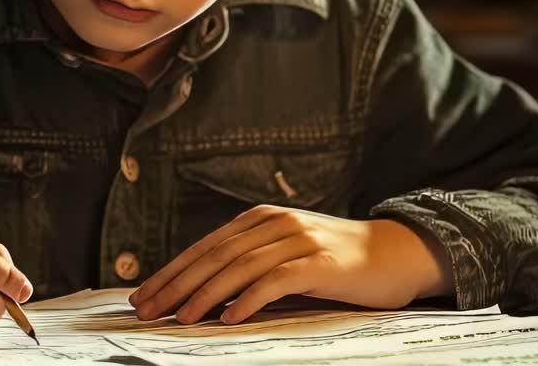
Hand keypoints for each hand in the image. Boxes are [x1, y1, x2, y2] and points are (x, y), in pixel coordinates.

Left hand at [128, 206, 451, 324]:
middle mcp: (275, 224)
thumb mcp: (286, 254)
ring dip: (205, 294)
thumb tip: (201, 294)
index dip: (171, 272)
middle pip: (214, 256)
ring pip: (239, 267)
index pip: (205, 247)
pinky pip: (277, 280)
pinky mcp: (320, 262)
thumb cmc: (336, 261)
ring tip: (180, 317)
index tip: (143, 296)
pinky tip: (230, 316)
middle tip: (148, 309)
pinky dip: (249, 298)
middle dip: (176, 284)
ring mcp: (298, 240)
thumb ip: (249, 265)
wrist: (394, 253)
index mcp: (260, 220)